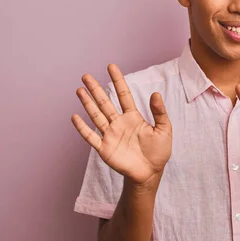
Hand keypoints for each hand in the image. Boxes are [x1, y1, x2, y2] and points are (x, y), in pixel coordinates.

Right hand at [71, 64, 171, 185]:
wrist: (150, 173)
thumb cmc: (158, 152)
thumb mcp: (164, 130)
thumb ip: (159, 112)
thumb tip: (156, 93)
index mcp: (133, 117)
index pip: (124, 95)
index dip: (118, 80)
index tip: (111, 66)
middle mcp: (119, 123)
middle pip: (105, 102)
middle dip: (96, 89)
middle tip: (86, 76)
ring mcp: (110, 135)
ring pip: (96, 115)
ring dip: (87, 103)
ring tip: (79, 90)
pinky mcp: (104, 148)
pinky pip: (91, 136)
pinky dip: (82, 127)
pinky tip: (75, 117)